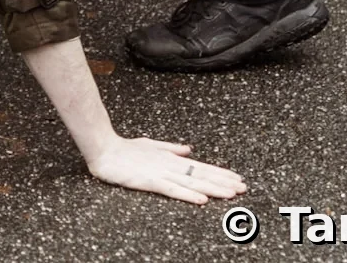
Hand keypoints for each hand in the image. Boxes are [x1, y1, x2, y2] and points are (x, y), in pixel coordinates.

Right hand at [90, 136, 247, 204]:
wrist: (103, 148)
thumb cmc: (124, 149)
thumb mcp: (151, 146)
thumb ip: (171, 149)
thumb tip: (188, 150)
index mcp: (171, 158)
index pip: (201, 166)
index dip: (220, 173)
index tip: (237, 178)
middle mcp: (170, 165)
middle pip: (202, 174)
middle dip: (223, 182)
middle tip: (243, 188)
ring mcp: (161, 173)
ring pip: (192, 182)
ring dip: (213, 188)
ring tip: (231, 194)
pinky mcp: (150, 181)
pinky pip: (173, 189)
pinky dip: (188, 194)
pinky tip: (201, 199)